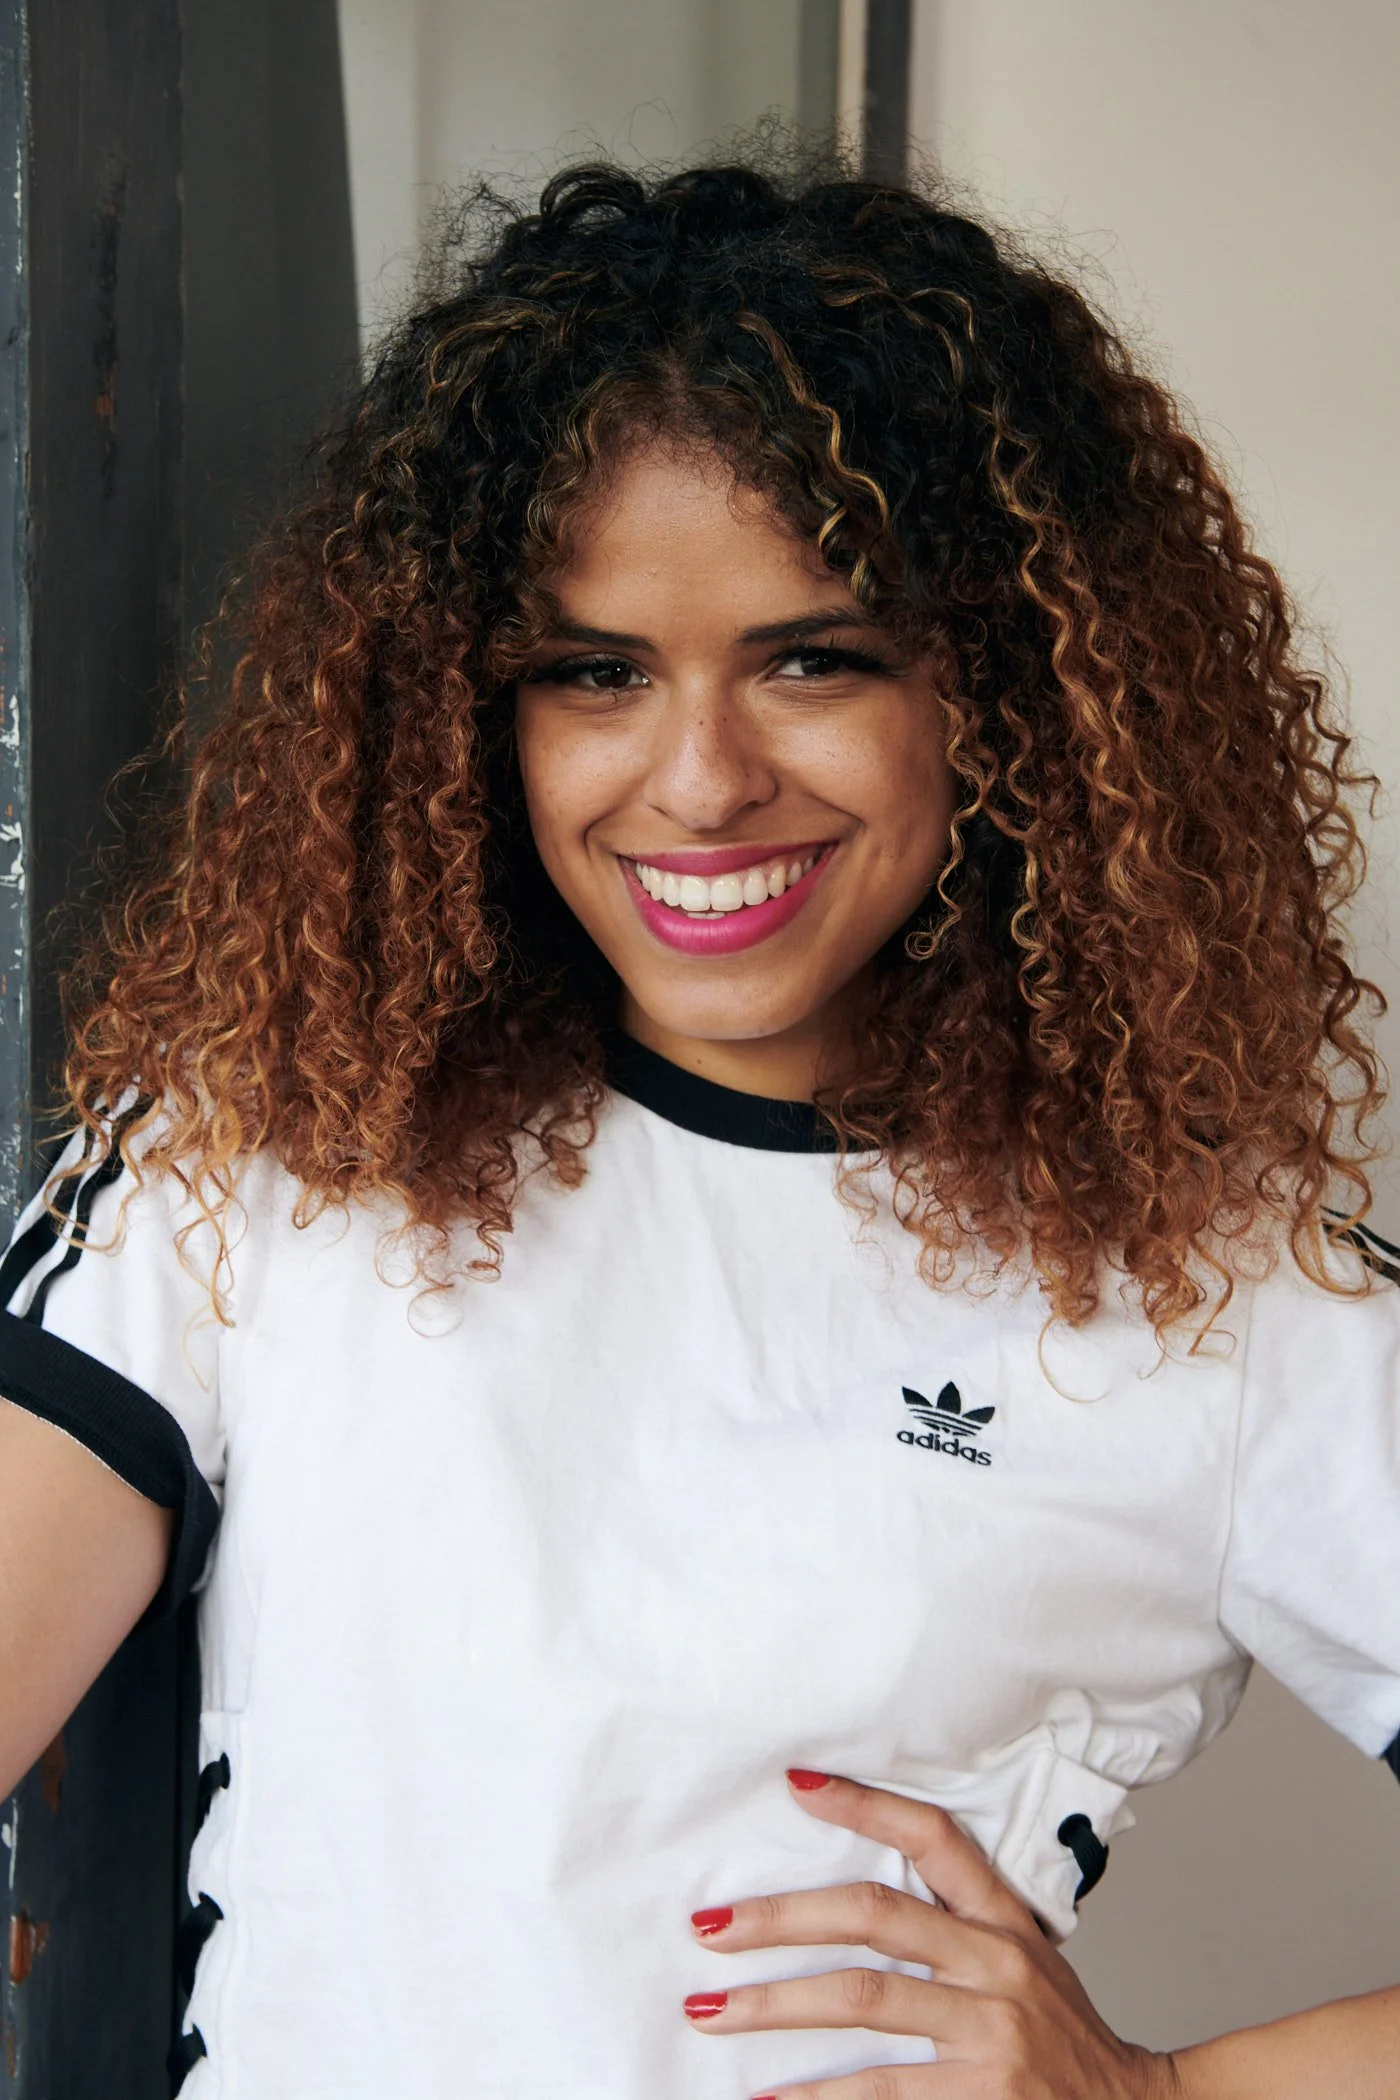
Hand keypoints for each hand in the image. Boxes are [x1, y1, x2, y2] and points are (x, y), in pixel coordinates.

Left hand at [682, 1768, 1179, 2099]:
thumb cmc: (1061, 2040)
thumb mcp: (1025, 1964)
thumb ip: (957, 1928)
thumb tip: (851, 1903)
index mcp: (1004, 1922)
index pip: (934, 1838)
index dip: (867, 1805)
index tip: (799, 1785)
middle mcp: (996, 1964)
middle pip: (872, 1915)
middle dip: (781, 1918)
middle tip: (711, 1927)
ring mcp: (990, 2030)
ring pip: (862, 1997)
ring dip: (775, 2005)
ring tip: (713, 2009)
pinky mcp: (981, 2095)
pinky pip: (880, 2089)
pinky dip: (816, 2095)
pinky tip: (768, 2097)